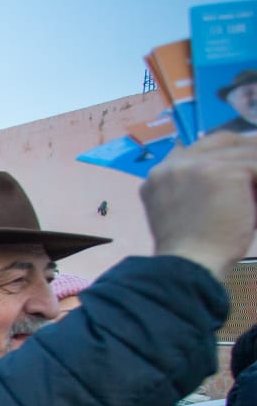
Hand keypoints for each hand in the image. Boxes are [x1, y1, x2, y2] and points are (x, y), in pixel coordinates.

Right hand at [140, 132, 256, 278]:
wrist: (190, 264)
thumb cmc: (189, 251)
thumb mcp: (183, 214)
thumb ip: (196, 190)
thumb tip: (236, 178)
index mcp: (159, 176)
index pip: (199, 148)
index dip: (226, 151)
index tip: (246, 163)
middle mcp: (173, 164)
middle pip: (223, 140)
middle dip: (249, 151)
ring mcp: (196, 165)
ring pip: (245, 154)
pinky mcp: (222, 171)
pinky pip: (256, 167)